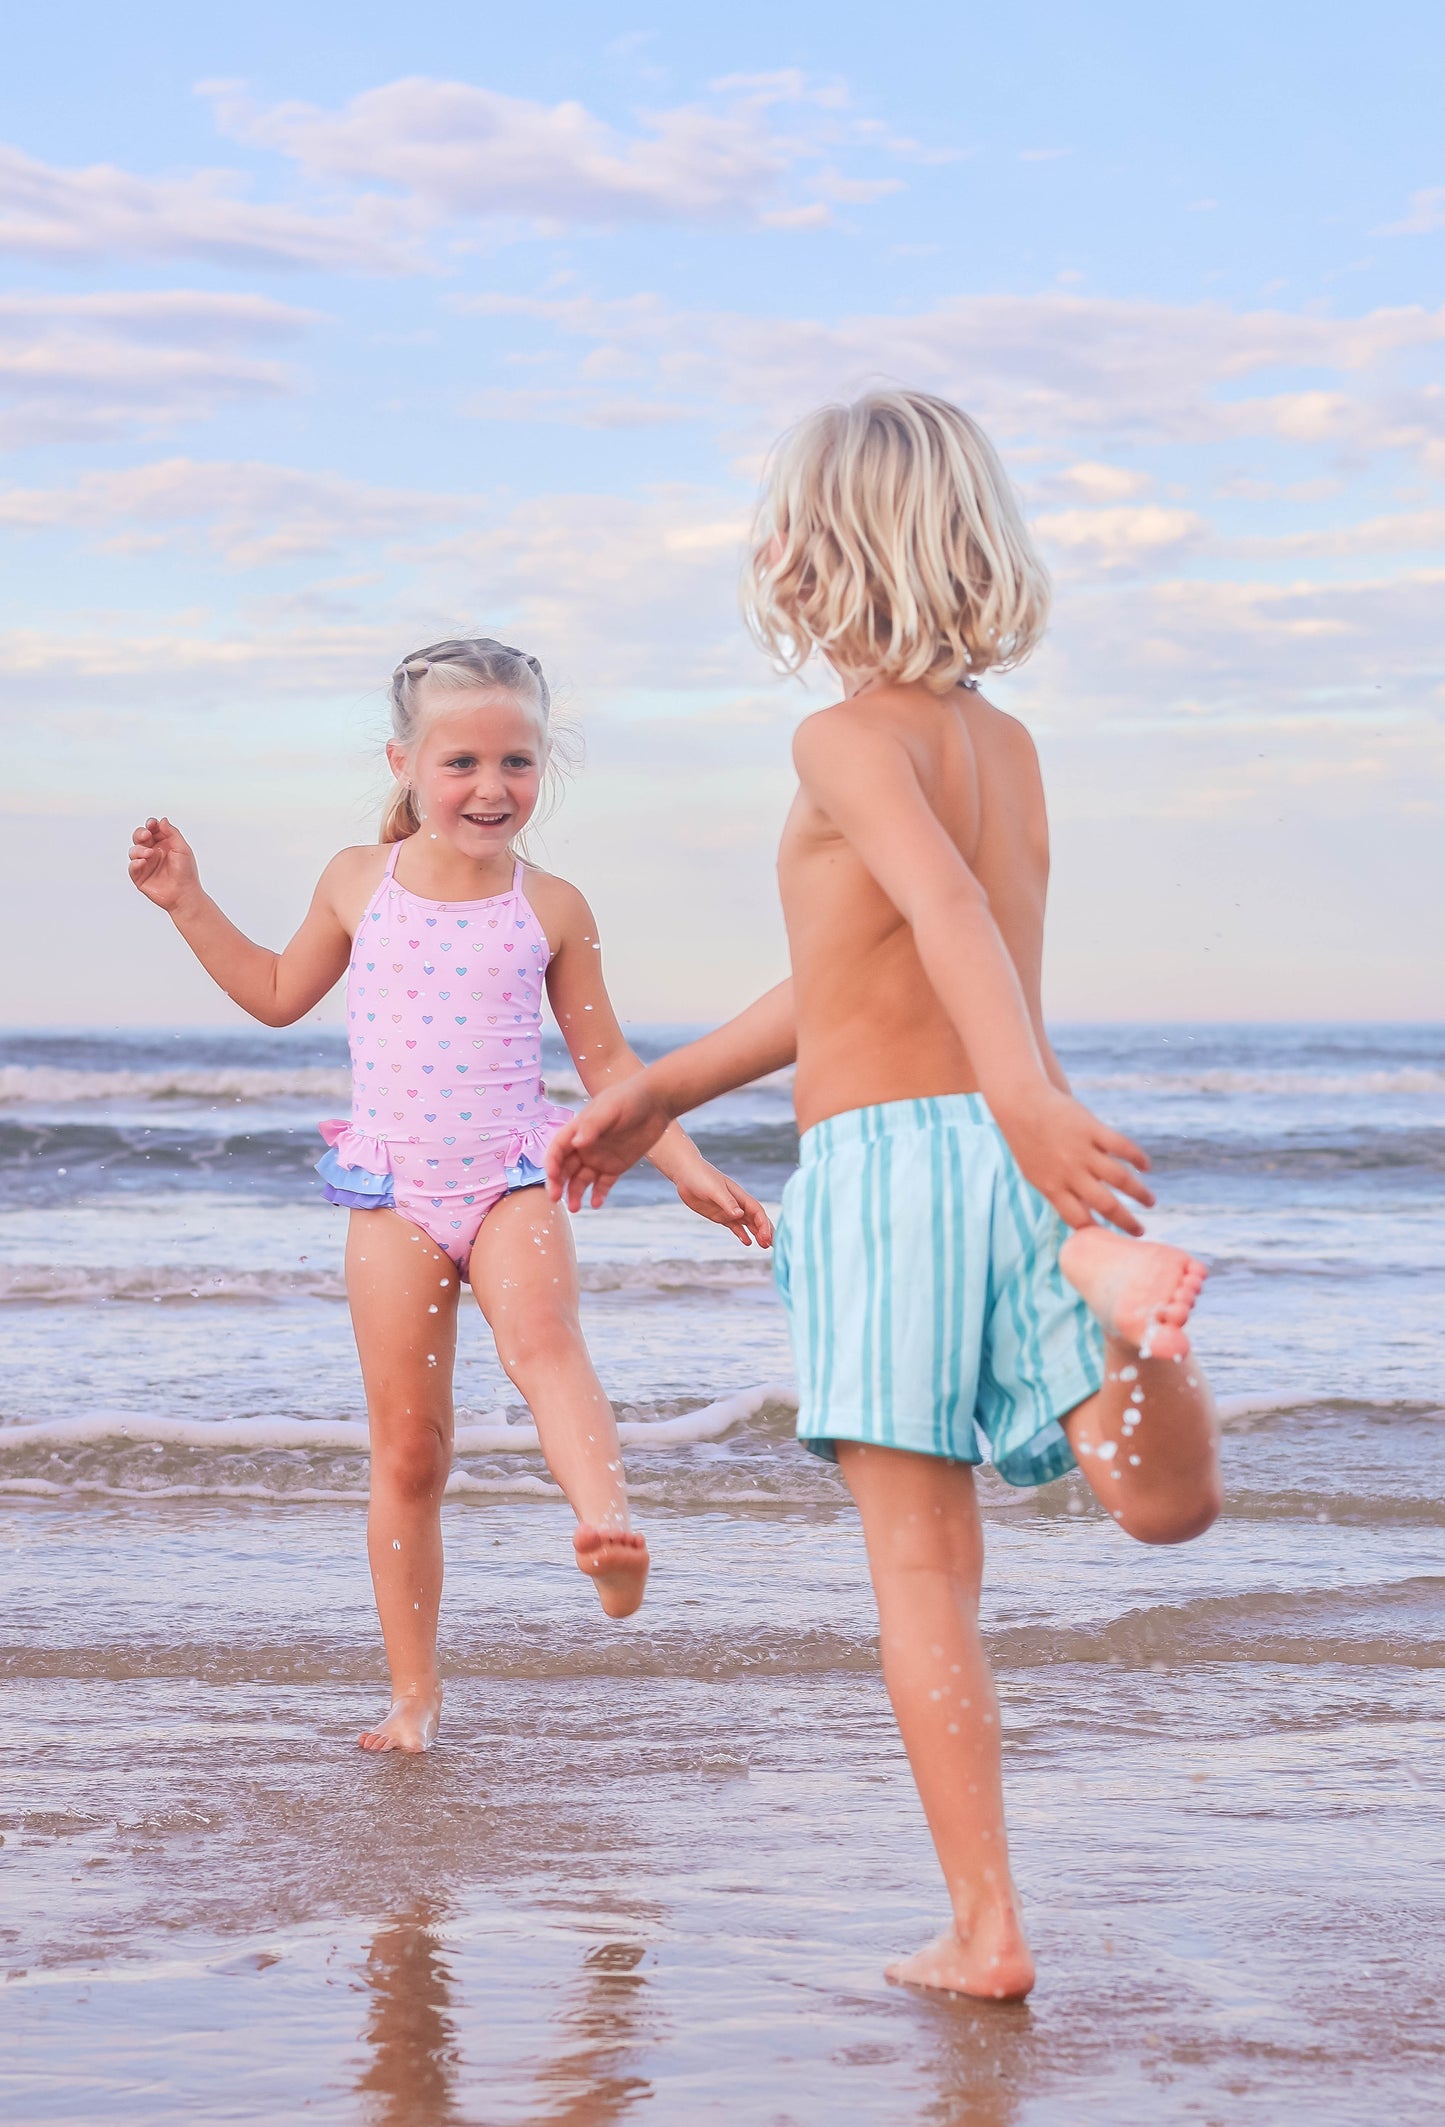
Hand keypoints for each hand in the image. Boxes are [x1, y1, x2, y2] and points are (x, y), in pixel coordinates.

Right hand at [128, 816, 200, 912]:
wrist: (184, 894)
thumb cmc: (186, 873)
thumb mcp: (183, 849)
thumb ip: (172, 833)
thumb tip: (162, 820)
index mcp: (164, 844)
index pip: (153, 830)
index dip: (150, 825)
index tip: (152, 824)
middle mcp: (153, 852)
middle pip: (139, 837)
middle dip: (140, 833)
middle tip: (146, 835)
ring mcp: (146, 864)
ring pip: (134, 850)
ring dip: (139, 849)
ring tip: (149, 854)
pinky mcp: (140, 877)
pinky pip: (132, 866)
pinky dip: (135, 863)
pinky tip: (143, 862)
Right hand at [546, 1075, 674, 1210]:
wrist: (656, 1102)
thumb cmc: (630, 1098)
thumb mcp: (610, 1108)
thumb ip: (593, 1125)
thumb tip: (577, 1143)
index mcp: (578, 1130)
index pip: (557, 1149)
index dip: (551, 1163)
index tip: (552, 1177)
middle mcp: (584, 1147)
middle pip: (564, 1168)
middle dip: (557, 1183)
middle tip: (556, 1198)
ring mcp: (599, 1158)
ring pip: (581, 1180)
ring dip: (575, 1193)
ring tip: (576, 1208)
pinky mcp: (616, 1166)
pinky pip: (603, 1184)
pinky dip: (598, 1194)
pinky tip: (596, 1203)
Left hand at [673, 1160, 773, 1248]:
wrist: (686, 1173)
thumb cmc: (701, 1177)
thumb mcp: (714, 1189)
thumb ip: (727, 1202)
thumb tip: (740, 1214)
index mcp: (739, 1196)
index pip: (757, 1212)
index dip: (764, 1225)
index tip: (767, 1238)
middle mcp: (737, 1204)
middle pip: (756, 1218)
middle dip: (765, 1230)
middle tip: (771, 1245)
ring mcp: (729, 1210)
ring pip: (748, 1223)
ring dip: (757, 1233)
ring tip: (764, 1246)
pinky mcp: (719, 1215)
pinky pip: (734, 1226)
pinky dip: (742, 1233)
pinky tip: (747, 1242)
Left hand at [995, 1086, 1153, 1234]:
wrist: (1020, 1104)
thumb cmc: (1028, 1142)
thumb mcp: (1036, 1174)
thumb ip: (1060, 1193)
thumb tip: (1086, 1214)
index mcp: (1052, 1187)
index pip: (1078, 1219)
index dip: (1096, 1233)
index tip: (1110, 1242)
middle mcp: (1069, 1172)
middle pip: (1105, 1204)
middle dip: (1126, 1222)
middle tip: (1140, 1232)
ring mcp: (1082, 1150)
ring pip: (1120, 1178)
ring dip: (1139, 1193)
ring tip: (1150, 1201)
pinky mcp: (1093, 1129)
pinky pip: (1122, 1147)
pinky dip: (1138, 1158)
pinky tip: (1145, 1167)